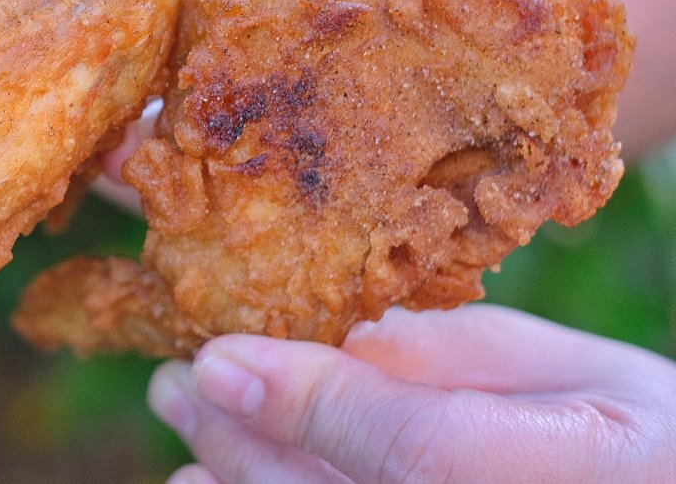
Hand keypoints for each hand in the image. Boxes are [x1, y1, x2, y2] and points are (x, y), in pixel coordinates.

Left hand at [148, 304, 675, 482]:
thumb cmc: (647, 436)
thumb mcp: (585, 374)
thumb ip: (464, 358)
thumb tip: (346, 336)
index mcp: (566, 467)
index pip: (414, 447)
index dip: (307, 401)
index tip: (216, 360)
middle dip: (243, 444)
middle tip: (176, 383)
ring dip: (244, 483)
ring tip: (189, 440)